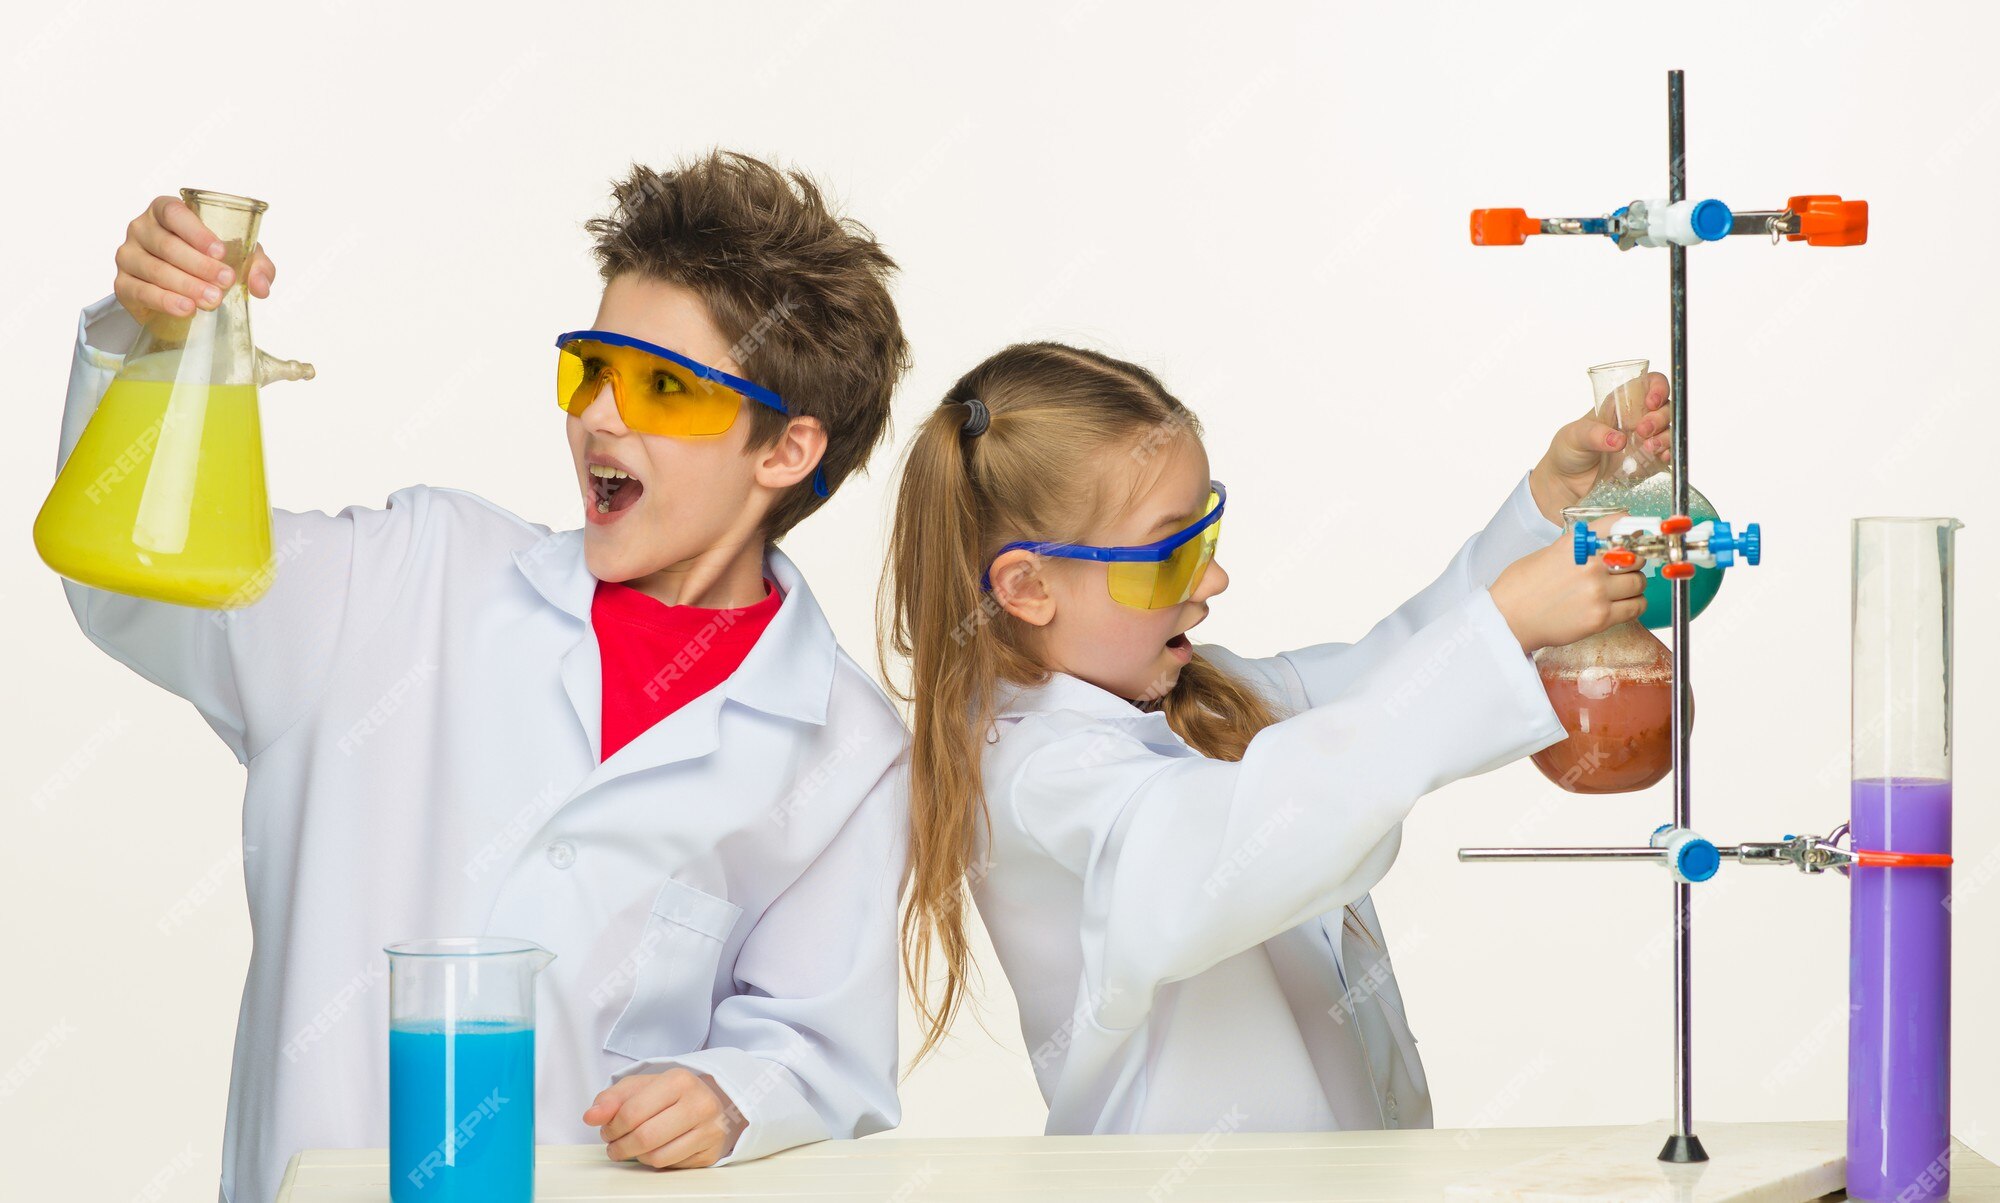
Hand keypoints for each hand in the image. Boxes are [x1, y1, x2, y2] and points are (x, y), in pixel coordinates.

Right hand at [114, 195, 276, 325]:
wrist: (182, 295)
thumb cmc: (209, 264)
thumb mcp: (238, 258)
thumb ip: (256, 266)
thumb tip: (260, 286)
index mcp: (165, 212)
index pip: (174, 213)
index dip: (196, 232)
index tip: (221, 252)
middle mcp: (141, 229)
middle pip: (167, 244)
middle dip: (199, 265)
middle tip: (226, 281)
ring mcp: (128, 256)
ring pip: (154, 269)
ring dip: (186, 285)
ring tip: (212, 300)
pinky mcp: (122, 284)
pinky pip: (140, 291)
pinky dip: (164, 300)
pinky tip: (186, 308)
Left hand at [584, 1067, 744, 1169]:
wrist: (706, 1100)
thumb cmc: (668, 1094)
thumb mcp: (637, 1088)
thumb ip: (610, 1100)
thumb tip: (591, 1116)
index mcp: (679, 1080)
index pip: (633, 1112)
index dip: (612, 1127)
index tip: (608, 1131)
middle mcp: (700, 1103)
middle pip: (645, 1138)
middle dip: (621, 1147)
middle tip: (615, 1146)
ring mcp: (710, 1129)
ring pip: (657, 1157)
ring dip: (636, 1156)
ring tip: (634, 1147)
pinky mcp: (711, 1152)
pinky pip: (671, 1167)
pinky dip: (656, 1161)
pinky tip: (655, 1149)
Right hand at [1488, 517, 1646, 652]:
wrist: (1508, 619)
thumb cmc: (1522, 587)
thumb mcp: (1549, 553)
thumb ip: (1581, 547)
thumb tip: (1610, 544)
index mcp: (1576, 544)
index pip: (1620, 525)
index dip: (1632, 530)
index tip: (1635, 537)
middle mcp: (1590, 565)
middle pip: (1636, 556)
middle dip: (1632, 562)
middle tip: (1623, 569)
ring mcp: (1597, 592)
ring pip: (1639, 582)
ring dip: (1633, 585)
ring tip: (1619, 590)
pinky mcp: (1600, 617)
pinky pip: (1636, 607)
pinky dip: (1634, 605)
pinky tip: (1622, 605)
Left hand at [1527, 371, 1672, 524]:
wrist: (1567, 482)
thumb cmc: (1569, 450)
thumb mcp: (1574, 436)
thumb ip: (1593, 435)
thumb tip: (1617, 440)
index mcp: (1621, 404)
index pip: (1649, 384)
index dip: (1657, 388)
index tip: (1651, 402)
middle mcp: (1638, 418)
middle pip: (1665, 407)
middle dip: (1660, 417)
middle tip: (1643, 430)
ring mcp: (1646, 440)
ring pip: (1670, 430)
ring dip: (1665, 436)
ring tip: (1649, 447)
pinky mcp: (1649, 460)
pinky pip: (1668, 454)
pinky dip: (1668, 453)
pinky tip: (1659, 457)